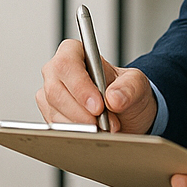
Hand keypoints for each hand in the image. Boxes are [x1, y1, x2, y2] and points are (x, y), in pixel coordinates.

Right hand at [35, 39, 158, 134]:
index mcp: (75, 53)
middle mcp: (58, 72)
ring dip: (81, 125)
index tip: (98, 106)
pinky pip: (56, 127)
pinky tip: (92, 133)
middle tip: (103, 124)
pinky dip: (76, 134)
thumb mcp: (137, 84)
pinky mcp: (49, 114)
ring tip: (104, 128)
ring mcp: (50, 93)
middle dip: (81, 112)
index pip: (67, 64)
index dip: (80, 87)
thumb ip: (129, 88)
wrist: (125, 114)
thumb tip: (114, 98)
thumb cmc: (125, 92)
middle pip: (55, 91)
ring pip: (54, 112)